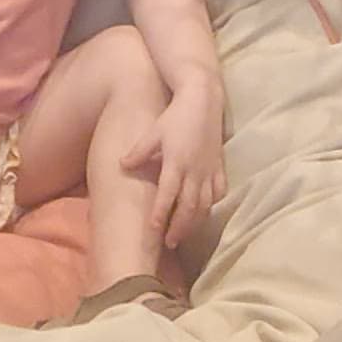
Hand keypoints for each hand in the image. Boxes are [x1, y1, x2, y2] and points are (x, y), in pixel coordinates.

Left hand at [123, 86, 225, 253]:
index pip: (167, 197)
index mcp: (176, 163)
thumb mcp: (154, 132)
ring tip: (185, 233)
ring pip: (205, 204)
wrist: (203, 98)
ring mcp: (209, 169)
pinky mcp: (219, 165)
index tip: (153, 232)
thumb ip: (138, 152)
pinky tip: (206, 211)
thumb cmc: (175, 115)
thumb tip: (121, 165)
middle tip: (169, 243)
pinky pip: (219, 191)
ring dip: (195, 221)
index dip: (160, 216)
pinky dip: (213, 204)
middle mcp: (194, 170)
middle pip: (189, 208)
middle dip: (179, 228)